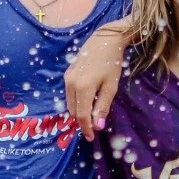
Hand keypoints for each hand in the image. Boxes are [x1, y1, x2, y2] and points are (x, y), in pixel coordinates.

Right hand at [65, 24, 128, 139]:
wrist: (104, 40)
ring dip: (79, 112)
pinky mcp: (66, 74)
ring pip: (70, 104)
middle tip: (94, 127)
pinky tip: (87, 100)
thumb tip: (98, 126)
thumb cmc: (111, 64)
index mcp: (83, 88)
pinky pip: (69, 95)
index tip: (91, 137)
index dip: (86, 129)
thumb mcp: (111, 87)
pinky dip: (76, 102)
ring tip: (91, 114)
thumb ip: (103, 107)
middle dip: (82, 122)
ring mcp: (67, 79)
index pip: (82, 116)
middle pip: (74, 112)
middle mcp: (71, 84)